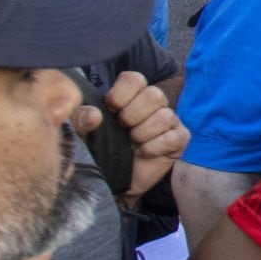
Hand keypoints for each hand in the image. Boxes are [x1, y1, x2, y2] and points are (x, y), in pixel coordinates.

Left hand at [74, 70, 188, 202]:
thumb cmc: (100, 150)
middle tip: (123, 129)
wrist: (113, 180)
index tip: (111, 109)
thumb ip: (81, 120)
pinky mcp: (180, 139)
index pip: (135, 78)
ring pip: (165, 116)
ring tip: (133, 143)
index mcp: (130, 95)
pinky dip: (154, 147)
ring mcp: (169, 120)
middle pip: (154, 94)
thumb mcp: (83, 133)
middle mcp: (153, 104)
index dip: (122, 94)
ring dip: (143, 133)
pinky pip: (172, 137)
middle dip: (133, 115)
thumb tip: (93, 115)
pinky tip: (144, 153)